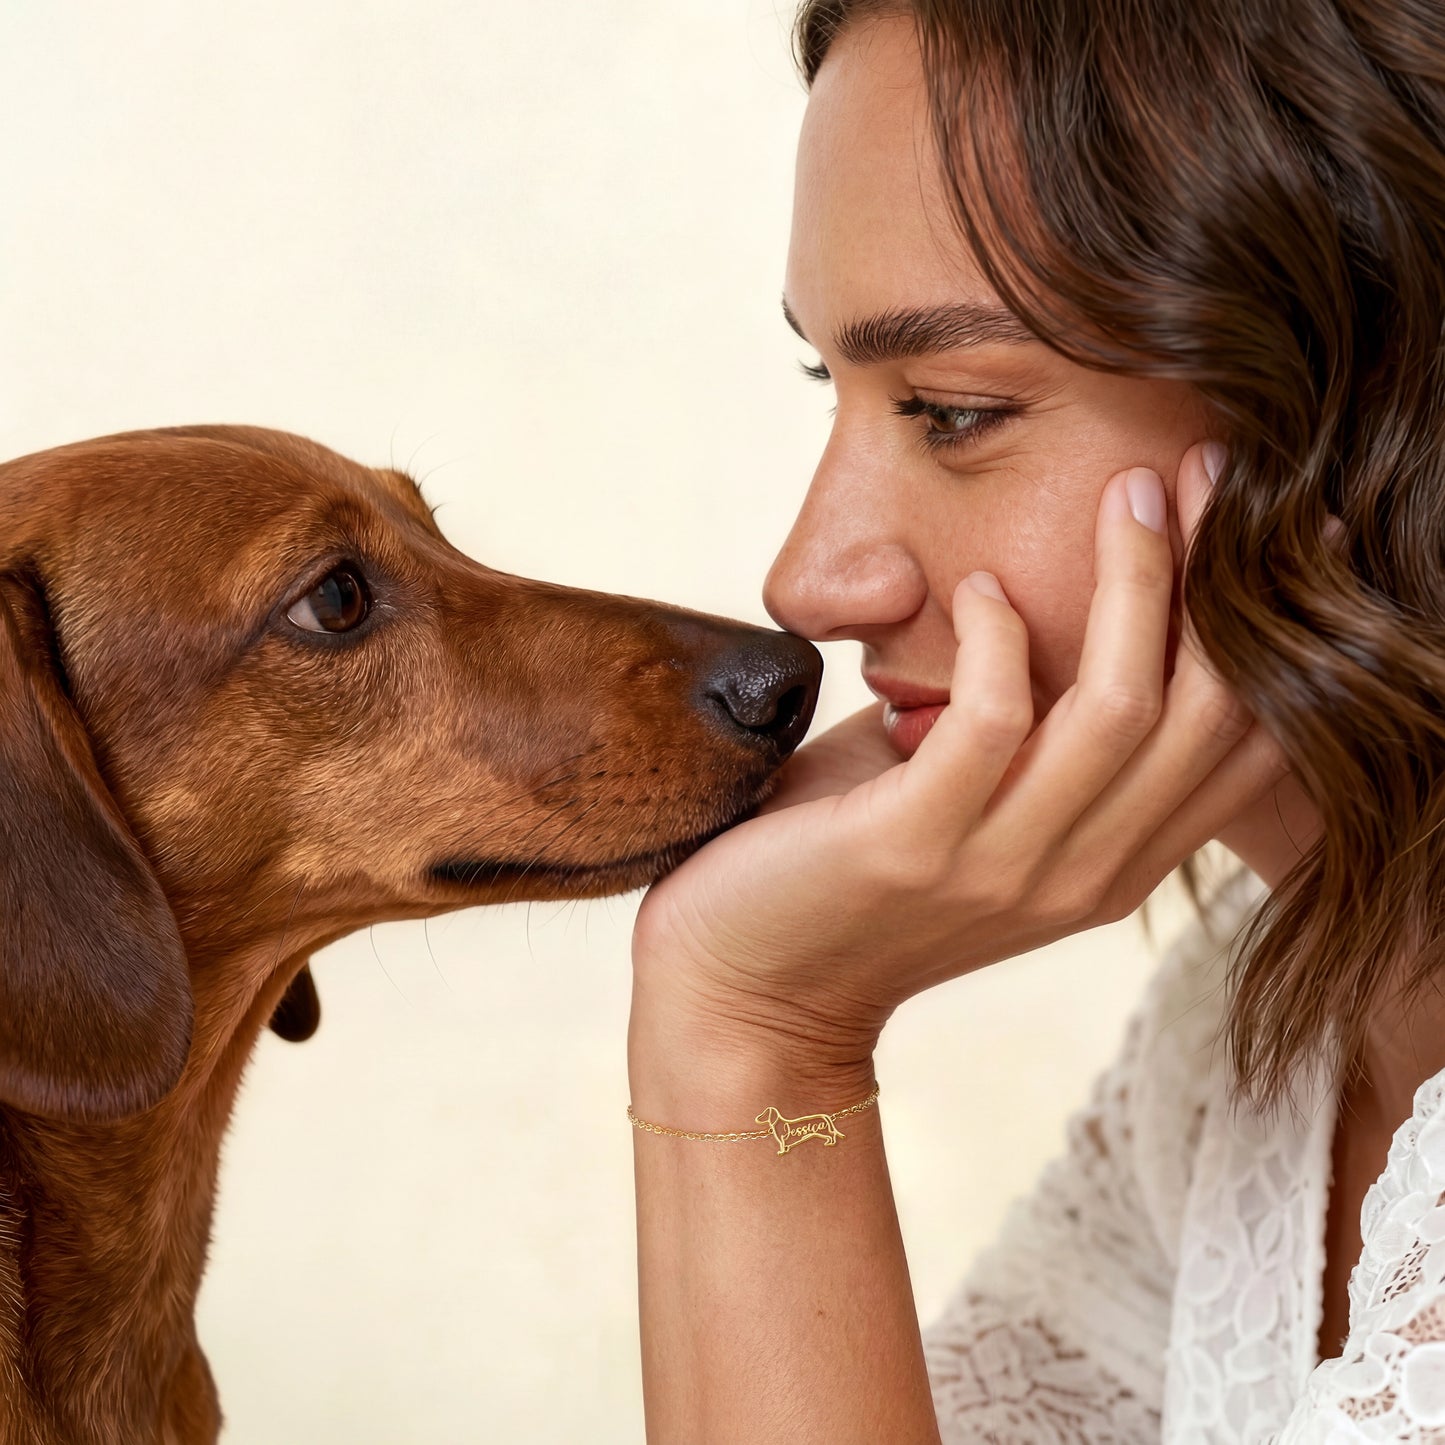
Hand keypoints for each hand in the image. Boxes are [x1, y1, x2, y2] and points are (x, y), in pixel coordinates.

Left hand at [631, 442, 1288, 1080]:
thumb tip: (1045, 606)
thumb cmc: (848, 869)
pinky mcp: (913, 846)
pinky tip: (974, 587)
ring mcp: (1003, 866)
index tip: (1258, 518)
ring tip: (1124, 489)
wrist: (746, 986)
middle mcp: (1084, 875)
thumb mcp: (973, 804)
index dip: (1268, 627)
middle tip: (1202, 466)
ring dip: (1132, 582)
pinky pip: (994, 716)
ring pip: (1120, 705)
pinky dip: (994, 634)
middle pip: (1208, 711)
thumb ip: (1031, 735)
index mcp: (1114, 864)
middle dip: (1218, 575)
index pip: (1242, 744)